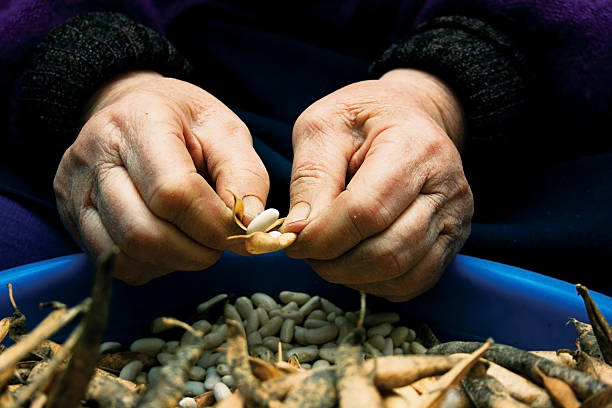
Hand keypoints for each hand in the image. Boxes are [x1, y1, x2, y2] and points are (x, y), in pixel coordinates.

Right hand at [54, 71, 268, 283]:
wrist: (132, 109)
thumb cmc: (185, 121)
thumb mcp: (225, 131)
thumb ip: (245, 176)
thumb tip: (253, 227)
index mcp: (138, 122)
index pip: (172, 192)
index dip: (212, 224)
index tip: (240, 233)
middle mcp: (95, 154)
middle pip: (143, 232)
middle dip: (195, 252)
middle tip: (222, 243)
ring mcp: (76, 188)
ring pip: (125, 254)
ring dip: (175, 261)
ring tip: (198, 241)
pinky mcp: (71, 215)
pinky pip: (114, 263)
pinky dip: (152, 265)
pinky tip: (170, 243)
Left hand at [282, 69, 472, 300]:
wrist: (410, 115)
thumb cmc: (364, 118)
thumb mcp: (324, 127)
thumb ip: (310, 177)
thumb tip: (298, 231)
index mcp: (415, 147)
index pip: (368, 211)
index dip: (324, 236)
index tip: (293, 239)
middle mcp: (447, 187)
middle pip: (388, 251)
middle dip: (334, 263)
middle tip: (306, 252)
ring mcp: (456, 218)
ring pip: (402, 273)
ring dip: (353, 276)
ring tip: (326, 257)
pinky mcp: (453, 241)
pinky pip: (415, 282)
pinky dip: (377, 284)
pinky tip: (354, 264)